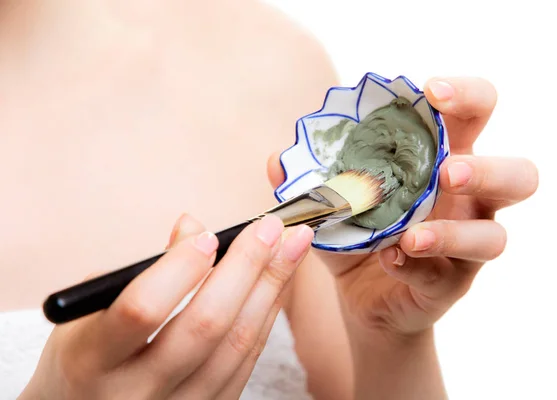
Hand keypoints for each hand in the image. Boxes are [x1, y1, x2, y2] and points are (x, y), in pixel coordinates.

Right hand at [20, 214, 312, 399]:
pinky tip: (278, 283)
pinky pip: (246, 361)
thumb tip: (194, 226)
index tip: (208, 235)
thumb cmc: (88, 357)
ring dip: (270, 287)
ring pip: (236, 345)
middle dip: (246, 268)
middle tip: (271, 227)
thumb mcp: (91, 312)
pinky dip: (267, 316)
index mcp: (93, 359)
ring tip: (293, 246)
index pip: (140, 309)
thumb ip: (142, 270)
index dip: (179, 268)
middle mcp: (136, 393)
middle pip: (205, 327)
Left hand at [267, 77, 538, 341]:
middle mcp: (469, 201)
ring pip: (495, 235)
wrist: (362, 295)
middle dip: (489, 167)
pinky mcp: (452, 282)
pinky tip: (389, 259)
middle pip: (519, 175)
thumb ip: (310, 180)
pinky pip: (447, 275)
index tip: (431, 90)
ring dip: (456, 230)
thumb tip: (277, 160)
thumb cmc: (357, 235)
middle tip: (449, 169)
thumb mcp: (332, 202)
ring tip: (413, 234)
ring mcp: (466, 245)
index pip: (476, 117)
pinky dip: (416, 265)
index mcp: (444, 162)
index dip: (467, 95)